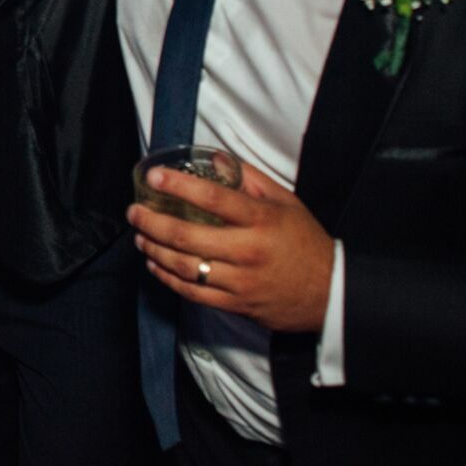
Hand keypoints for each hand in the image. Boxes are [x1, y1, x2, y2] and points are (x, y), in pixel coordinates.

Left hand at [127, 160, 333, 333]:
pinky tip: (155, 264)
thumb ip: (251, 180)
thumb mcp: (286, 202)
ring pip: (185, 267)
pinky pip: (193, 293)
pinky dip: (168, 277)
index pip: (214, 198)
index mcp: (262, 221)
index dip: (180, 185)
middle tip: (134, 211)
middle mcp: (248, 251)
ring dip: (154, 250)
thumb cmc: (305, 241)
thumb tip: (216, 160)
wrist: (331, 293)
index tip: (154, 176)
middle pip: (188, 237)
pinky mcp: (236, 304)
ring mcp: (241, 281)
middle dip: (153, 222)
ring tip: (139, 237)